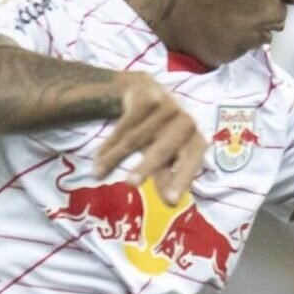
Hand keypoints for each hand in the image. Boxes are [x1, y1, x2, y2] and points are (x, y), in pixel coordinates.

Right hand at [95, 72, 206, 202]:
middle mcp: (185, 121)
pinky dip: (110, 143)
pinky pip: (125, 124)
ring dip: (115, 156)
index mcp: (195, 140)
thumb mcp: (164, 155)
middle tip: (131, 184)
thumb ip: (168, 175)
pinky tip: (98, 158)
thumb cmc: (158, 131)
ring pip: (137, 137)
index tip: (170, 202)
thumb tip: (170, 203)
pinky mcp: (147, 95)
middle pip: (163, 148)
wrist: (143, 90)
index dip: (181, 179)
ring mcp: (167, 105)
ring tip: (98, 173)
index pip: (192, 161)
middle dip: (146, 166)